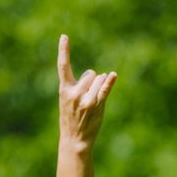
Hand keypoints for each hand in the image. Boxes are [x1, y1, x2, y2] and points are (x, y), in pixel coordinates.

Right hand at [57, 35, 116, 152]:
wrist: (74, 140)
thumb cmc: (72, 119)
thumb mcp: (67, 101)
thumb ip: (78, 86)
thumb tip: (102, 75)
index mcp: (64, 90)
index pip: (63, 66)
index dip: (64, 50)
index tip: (64, 36)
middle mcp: (74, 93)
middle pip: (91, 73)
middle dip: (93, 80)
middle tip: (87, 98)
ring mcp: (85, 100)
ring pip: (100, 80)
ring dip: (101, 87)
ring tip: (92, 104)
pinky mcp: (96, 105)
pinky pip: (105, 89)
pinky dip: (110, 82)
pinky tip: (113, 75)